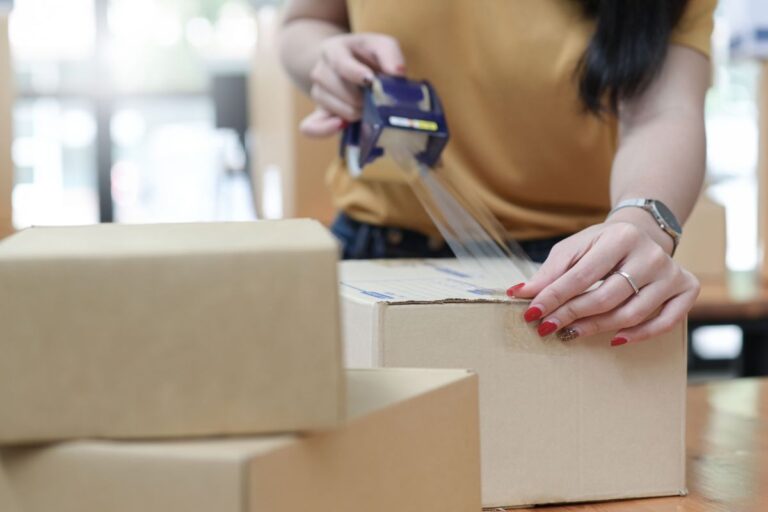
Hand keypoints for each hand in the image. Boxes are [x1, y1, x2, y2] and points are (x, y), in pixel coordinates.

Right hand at [301, 33, 405, 136]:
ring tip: (366, 106)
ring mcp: (317, 93)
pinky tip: (342, 126)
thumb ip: (391, 55)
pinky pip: (311, 127)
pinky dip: (324, 130)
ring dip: (355, 112)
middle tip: (375, 97)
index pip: (340, 63)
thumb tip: (397, 72)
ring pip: (335, 109)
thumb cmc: (367, 55)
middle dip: (362, 97)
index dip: (355, 73)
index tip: (370, 80)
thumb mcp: (381, 45)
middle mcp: (320, 71)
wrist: (348, 64)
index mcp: (333, 50)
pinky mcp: (317, 112)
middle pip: (338, 90)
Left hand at [508, 213, 699, 345]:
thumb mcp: (574, 248)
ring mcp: (671, 273)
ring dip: (597, 328)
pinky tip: (614, 339)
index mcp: (620, 237)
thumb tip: (519, 294)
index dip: (554, 297)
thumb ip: (550, 272)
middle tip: (546, 328)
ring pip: (633, 313)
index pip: (582, 275)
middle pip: (607, 297)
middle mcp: (650, 254)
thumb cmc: (601, 244)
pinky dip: (639, 335)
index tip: (531, 313)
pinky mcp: (687, 288)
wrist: (642, 231)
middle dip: (571, 315)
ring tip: (570, 333)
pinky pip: (666, 322)